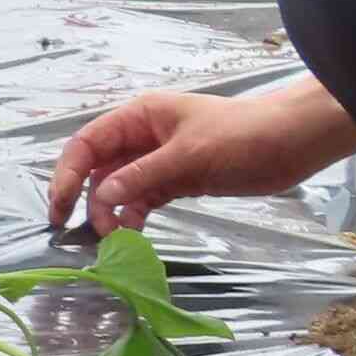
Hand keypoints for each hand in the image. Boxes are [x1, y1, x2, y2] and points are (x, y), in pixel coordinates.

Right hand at [48, 82, 355, 233]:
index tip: (61, 205)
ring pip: (118, 188)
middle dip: (88, 198)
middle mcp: (142, 137)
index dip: (69, 173)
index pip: (88, 143)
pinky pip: (142, 199)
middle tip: (82, 232)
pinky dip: (134, 216)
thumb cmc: (243, 135)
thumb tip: (102, 197)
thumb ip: (142, 176)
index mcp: (139, 117)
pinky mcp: (176, 181)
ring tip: (116, 238)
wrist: (294, 142)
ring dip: (112, 212)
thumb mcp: (189, 155)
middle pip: (98, 168)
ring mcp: (158, 160)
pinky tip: (135, 232)